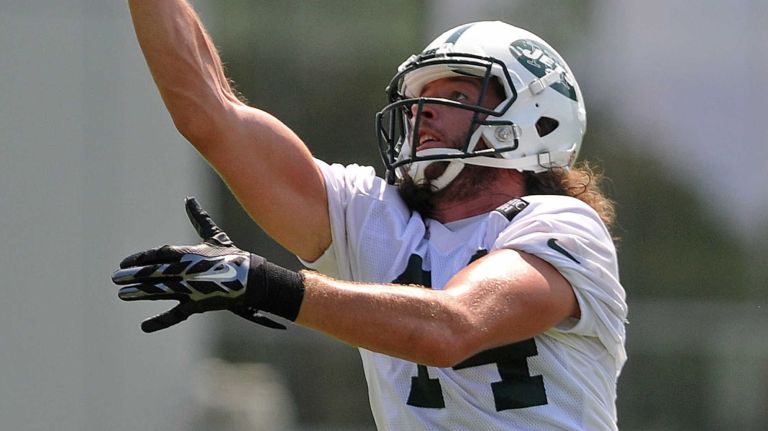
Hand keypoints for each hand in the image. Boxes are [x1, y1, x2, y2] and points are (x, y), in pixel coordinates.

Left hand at [112, 197, 285, 331]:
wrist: (252, 278)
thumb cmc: (233, 255)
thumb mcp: (214, 236)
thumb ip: (199, 219)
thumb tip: (189, 199)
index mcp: (190, 253)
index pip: (160, 254)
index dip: (141, 258)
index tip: (125, 262)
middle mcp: (188, 270)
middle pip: (155, 272)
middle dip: (134, 275)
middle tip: (115, 278)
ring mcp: (192, 288)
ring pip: (160, 291)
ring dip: (140, 292)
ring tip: (122, 295)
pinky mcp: (197, 304)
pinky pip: (177, 314)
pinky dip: (160, 321)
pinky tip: (144, 327)